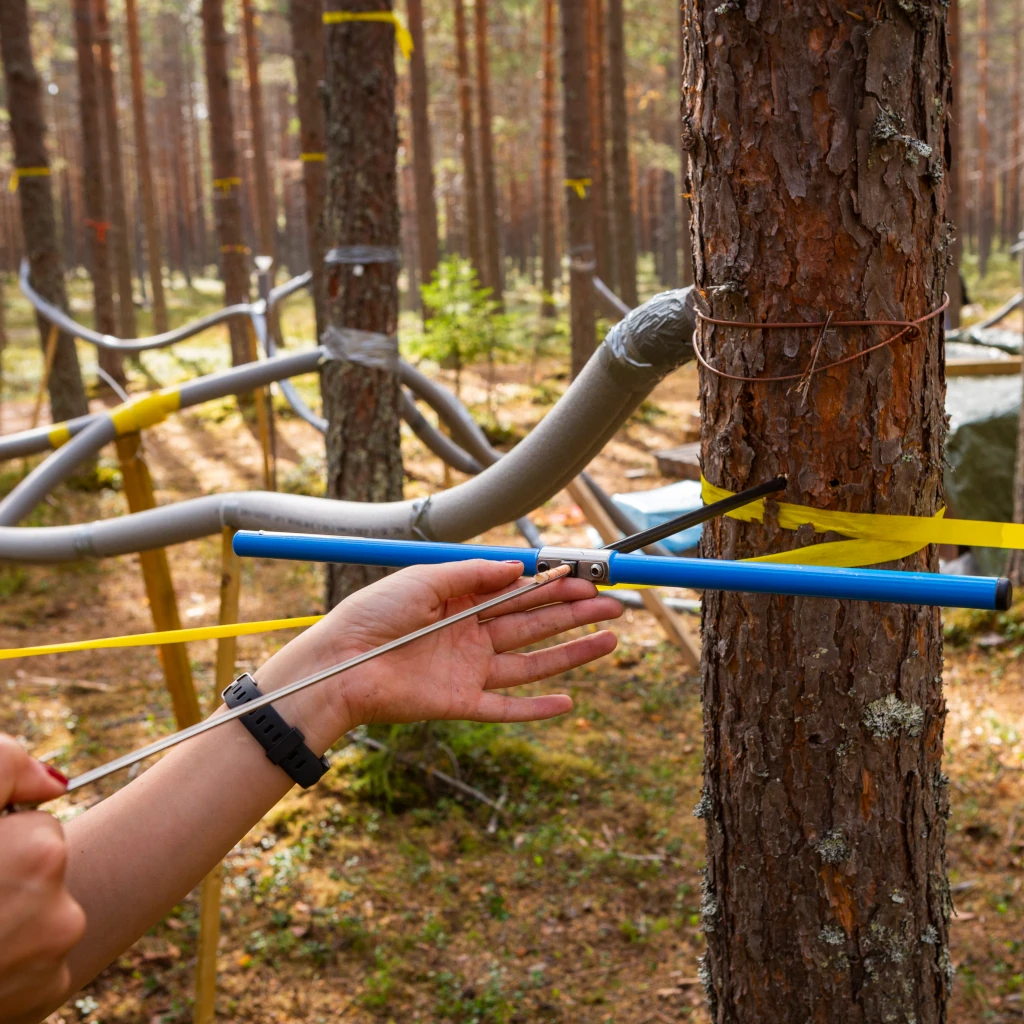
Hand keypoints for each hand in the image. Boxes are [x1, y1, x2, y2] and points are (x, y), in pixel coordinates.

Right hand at [0, 737, 85, 1020]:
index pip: (38, 830)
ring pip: (38, 921)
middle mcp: (60, 913)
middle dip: (5, 884)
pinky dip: (6, 970)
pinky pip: (35, 968)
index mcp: (42, 856)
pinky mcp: (44, 997)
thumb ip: (6, 770)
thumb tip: (54, 783)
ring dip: (5, 928)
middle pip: (42, 877)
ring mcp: (51, 963)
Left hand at [256, 559, 621, 746]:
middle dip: (574, 614)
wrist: (339, 663)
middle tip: (613, 607)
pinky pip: (507, 708)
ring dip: (570, 653)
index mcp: (463, 602)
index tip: (588, 578)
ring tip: (609, 641)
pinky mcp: (461, 703)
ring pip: (531, 661)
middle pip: (535, 624)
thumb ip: (474, 575)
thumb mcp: (425, 580)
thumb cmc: (373, 615)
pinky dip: (537, 708)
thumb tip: (520, 566)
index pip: (520, 592)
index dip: (555, 586)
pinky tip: (569, 702)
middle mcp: (471, 635)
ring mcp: (469, 670)